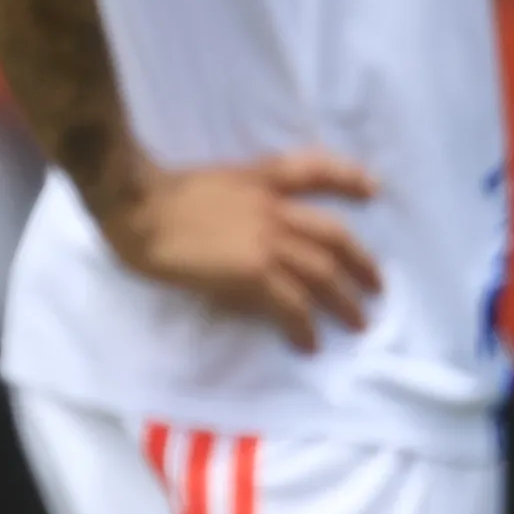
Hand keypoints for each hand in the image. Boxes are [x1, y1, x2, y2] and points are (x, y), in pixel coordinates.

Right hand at [93, 150, 381, 351]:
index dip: (348, 179)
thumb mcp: (215, 183)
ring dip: (344, 301)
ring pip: (322, 273)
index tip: (372, 189)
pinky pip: (292, 304)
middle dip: (361, 262)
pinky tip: (308, 343)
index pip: (315, 171)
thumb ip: (245, 202)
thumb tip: (262, 239)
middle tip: (376, 287)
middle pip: (333, 235)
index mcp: (261, 179)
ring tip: (357, 323)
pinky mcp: (253, 272)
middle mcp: (274, 207)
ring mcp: (266, 240)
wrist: (137, 206)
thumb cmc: (158, 196)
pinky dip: (304, 326)